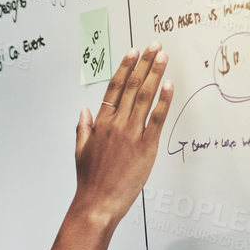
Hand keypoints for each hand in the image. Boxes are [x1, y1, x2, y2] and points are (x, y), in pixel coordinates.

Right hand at [73, 42, 172, 220]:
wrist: (98, 203)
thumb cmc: (90, 181)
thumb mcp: (80, 151)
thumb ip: (83, 127)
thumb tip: (84, 110)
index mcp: (100, 124)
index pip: (113, 88)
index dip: (124, 67)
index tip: (133, 52)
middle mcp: (116, 124)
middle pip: (132, 86)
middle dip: (144, 63)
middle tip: (154, 46)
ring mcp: (132, 134)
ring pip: (145, 96)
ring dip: (155, 74)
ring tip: (163, 57)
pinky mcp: (146, 147)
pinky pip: (157, 118)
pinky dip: (164, 100)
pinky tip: (169, 85)